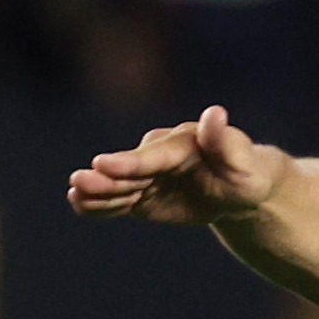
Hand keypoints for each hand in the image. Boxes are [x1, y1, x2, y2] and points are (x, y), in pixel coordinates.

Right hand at [67, 104, 290, 226]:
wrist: (239, 187)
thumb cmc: (245, 171)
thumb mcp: (242, 159)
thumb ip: (224, 140)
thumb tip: (215, 113)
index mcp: (180, 144)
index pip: (151, 157)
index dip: (127, 163)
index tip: (100, 163)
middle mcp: (158, 156)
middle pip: (128, 171)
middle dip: (103, 178)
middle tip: (77, 182)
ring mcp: (148, 176)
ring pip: (119, 186)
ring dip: (96, 192)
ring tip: (73, 196)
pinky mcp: (144, 195)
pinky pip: (120, 200)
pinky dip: (101, 204)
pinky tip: (79, 205)